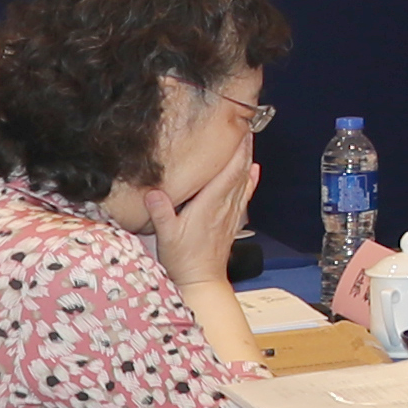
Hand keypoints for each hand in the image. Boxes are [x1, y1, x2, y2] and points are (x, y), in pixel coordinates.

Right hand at [143, 137, 259, 294]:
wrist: (201, 281)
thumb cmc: (184, 260)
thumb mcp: (166, 236)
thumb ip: (160, 213)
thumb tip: (153, 192)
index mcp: (210, 205)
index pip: (229, 172)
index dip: (237, 151)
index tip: (241, 131)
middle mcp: (225, 207)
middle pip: (240, 171)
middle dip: (244, 148)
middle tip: (246, 126)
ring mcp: (231, 214)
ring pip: (243, 181)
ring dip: (247, 160)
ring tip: (249, 140)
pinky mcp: (232, 221)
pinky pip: (244, 195)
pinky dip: (250, 180)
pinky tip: (254, 171)